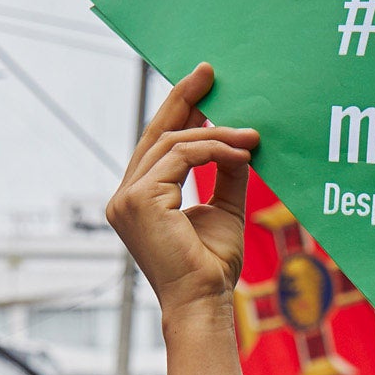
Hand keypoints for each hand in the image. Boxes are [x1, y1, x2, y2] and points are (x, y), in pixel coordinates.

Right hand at [104, 64, 259, 312]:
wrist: (204, 302)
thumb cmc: (211, 268)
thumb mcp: (224, 210)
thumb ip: (226, 174)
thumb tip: (239, 141)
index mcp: (138, 198)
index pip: (157, 146)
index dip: (178, 112)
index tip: (204, 88)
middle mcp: (124, 196)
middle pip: (156, 134)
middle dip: (184, 100)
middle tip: (209, 73)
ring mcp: (126, 198)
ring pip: (172, 144)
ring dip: (216, 134)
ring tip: (250, 136)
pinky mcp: (139, 200)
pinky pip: (180, 157)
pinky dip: (214, 149)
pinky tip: (241, 153)